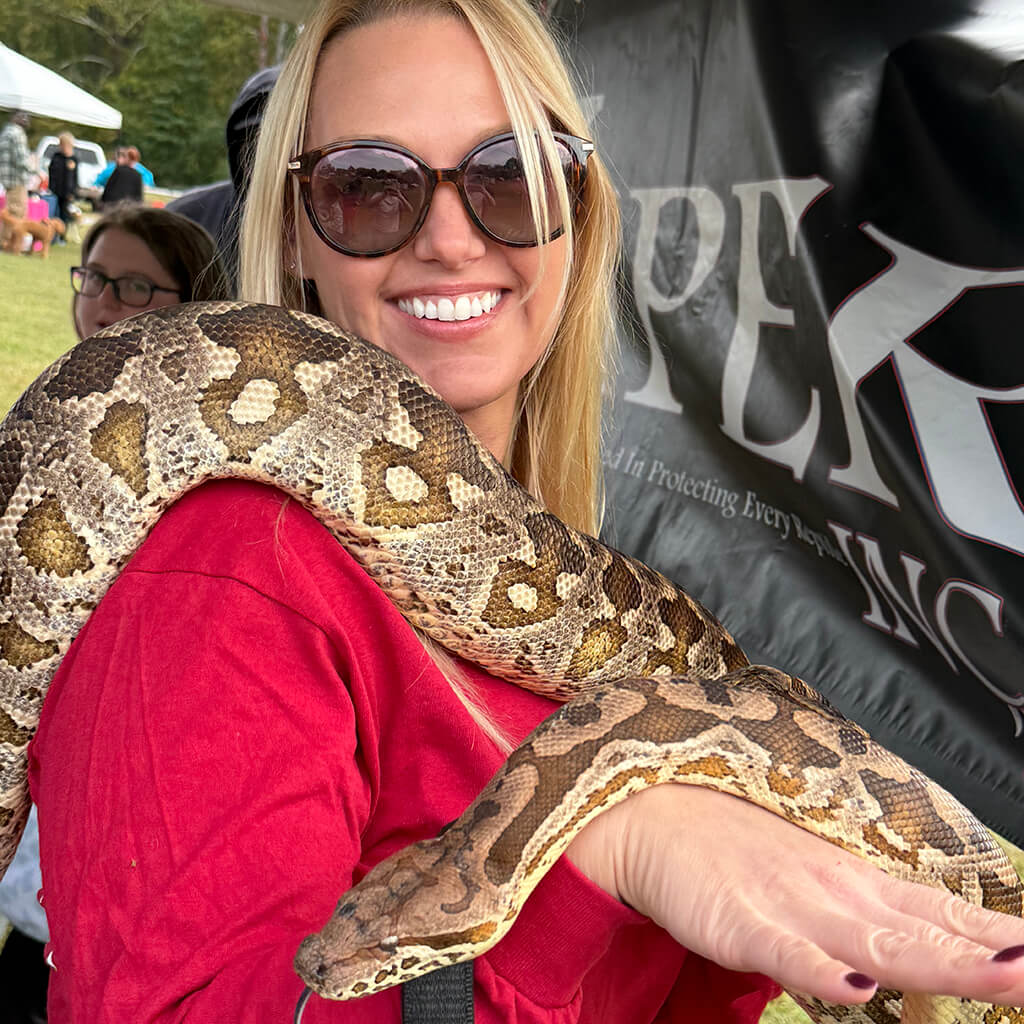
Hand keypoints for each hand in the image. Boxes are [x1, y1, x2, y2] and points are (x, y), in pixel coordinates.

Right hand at [567, 783, 1023, 1006]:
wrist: (657, 814)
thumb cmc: (734, 849)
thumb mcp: (812, 878)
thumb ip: (866, 915)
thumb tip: (923, 948)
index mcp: (854, 883)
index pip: (941, 915)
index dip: (998, 938)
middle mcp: (836, 895)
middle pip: (926, 936)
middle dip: (991, 959)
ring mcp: (790, 906)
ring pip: (874, 945)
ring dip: (940, 964)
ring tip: (1001, 977)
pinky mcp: (739, 922)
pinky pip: (784, 951)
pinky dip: (820, 970)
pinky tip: (854, 988)